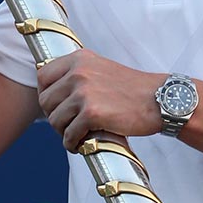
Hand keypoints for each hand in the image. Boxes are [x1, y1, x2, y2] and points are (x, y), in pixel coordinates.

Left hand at [36, 49, 163, 150]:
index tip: (56, 105)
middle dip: (55, 116)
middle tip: (69, 124)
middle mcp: (79, 72)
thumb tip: (51, 92)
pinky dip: (73, 143)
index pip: (43, 75)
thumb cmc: (132, 88)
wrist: (160, 99)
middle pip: (46, 100)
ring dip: (64, 132)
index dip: (46, 94)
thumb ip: (78, 74)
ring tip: (78, 134)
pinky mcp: (92, 114)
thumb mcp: (101, 68)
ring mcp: (84, 92)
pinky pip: (69, 135)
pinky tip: (83, 143)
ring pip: (55, 120)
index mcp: (79, 59)